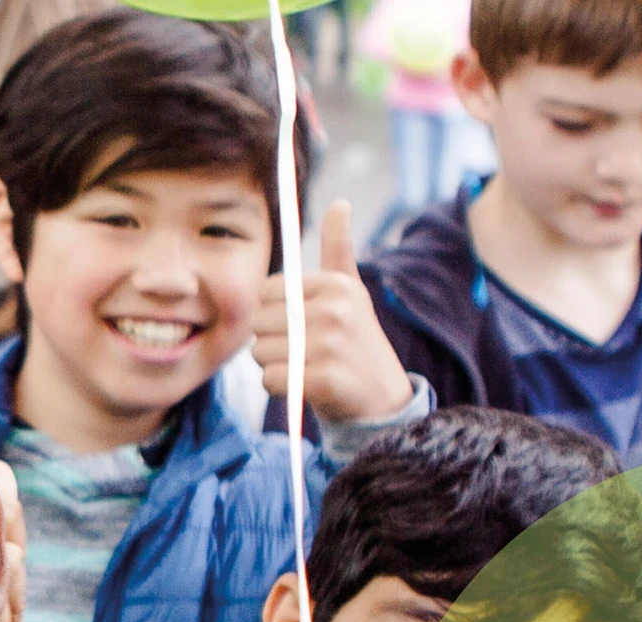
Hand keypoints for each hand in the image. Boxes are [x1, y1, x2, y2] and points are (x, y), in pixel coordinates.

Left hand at [252, 201, 411, 426]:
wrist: (382, 398)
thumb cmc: (356, 339)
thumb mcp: (351, 290)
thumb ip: (339, 248)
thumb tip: (340, 202)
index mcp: (336, 285)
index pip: (266, 291)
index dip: (273, 311)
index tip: (299, 322)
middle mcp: (334, 310)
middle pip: (259, 322)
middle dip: (271, 340)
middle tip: (303, 350)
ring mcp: (330, 345)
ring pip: (260, 352)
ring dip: (274, 365)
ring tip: (305, 367)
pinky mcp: (323, 380)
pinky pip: (270, 380)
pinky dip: (278, 387)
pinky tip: (303, 386)